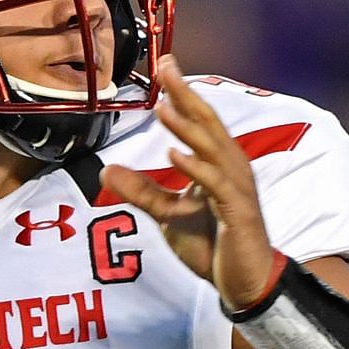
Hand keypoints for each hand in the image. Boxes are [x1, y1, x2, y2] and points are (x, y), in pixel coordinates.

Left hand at [97, 57, 278, 309]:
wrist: (243, 282)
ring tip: (162, 106)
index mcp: (219, 164)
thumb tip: (105, 170)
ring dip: (186, 127)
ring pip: (211, 149)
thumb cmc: (213, 246)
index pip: (199, 121)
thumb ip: (142, 191)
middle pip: (208, 123)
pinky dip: (195, 168)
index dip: (182, 93)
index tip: (164, 65)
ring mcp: (237, 188)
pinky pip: (214, 185)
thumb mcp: (168, 215)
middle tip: (165, 66)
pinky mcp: (237, 212)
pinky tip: (174, 154)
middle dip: (186, 94)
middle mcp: (232, 168)